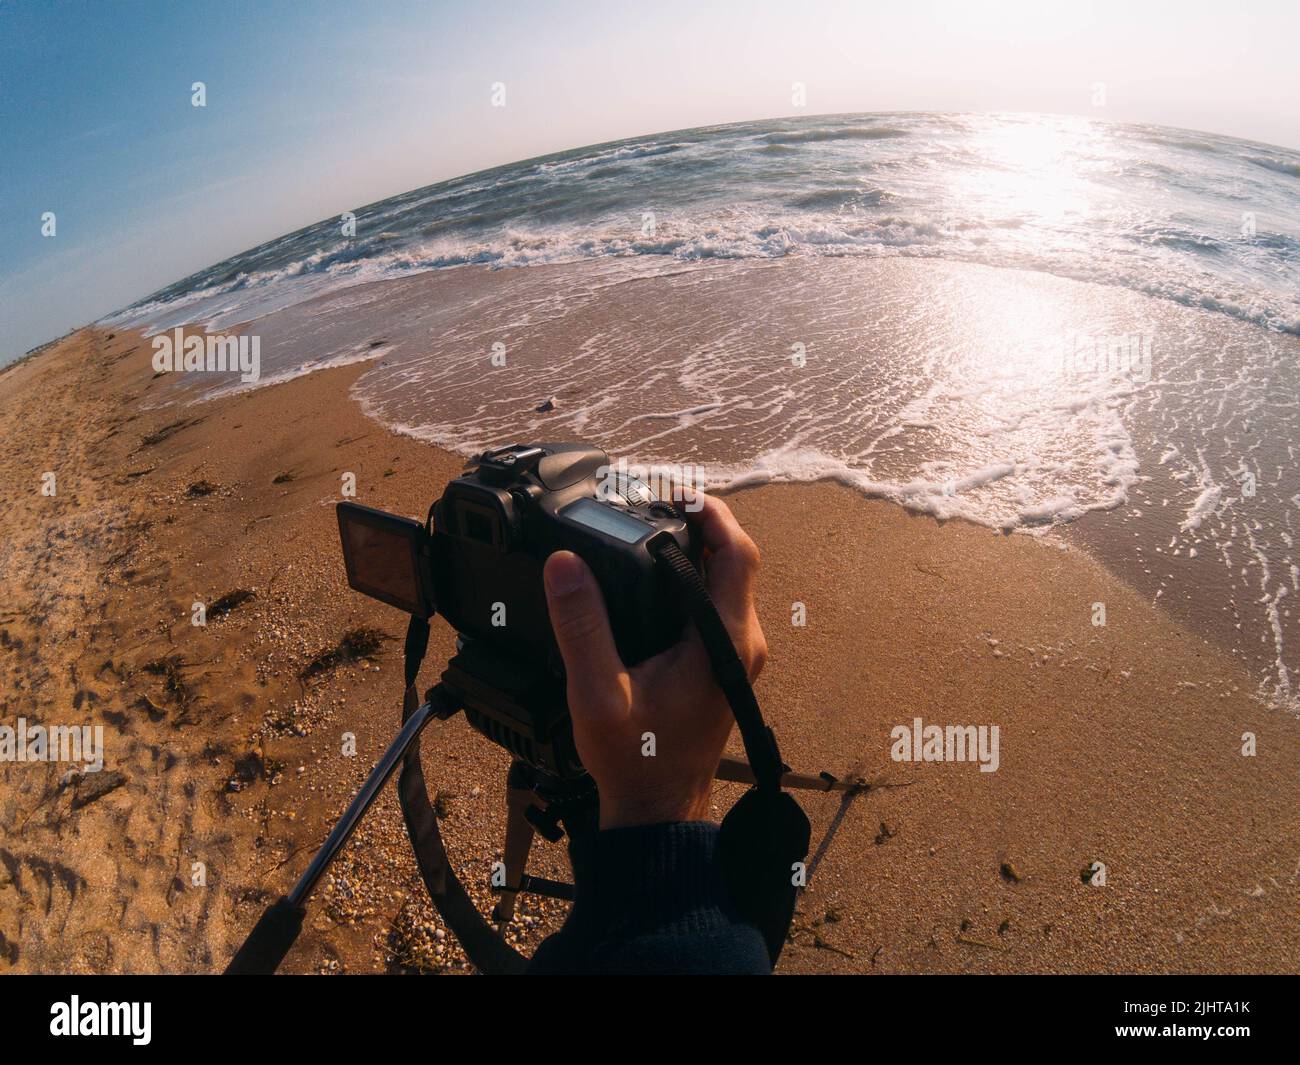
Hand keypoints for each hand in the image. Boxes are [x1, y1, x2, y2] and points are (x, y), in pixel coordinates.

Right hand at [542, 494, 766, 828]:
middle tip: (654, 503)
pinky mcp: (723, 665)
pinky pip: (717, 603)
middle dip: (699, 523)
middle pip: (736, 560)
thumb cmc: (635, 760)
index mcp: (724, 642)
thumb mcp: (598, 692)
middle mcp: (741, 643)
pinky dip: (692, 577)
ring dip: (696, 550)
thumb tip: (565, 564)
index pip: (738, 554)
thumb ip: (582, 626)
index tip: (677, 493)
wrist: (656, 810)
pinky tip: (655, 575)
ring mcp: (735, 655)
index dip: (713, 514)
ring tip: (650, 528)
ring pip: (728, 581)